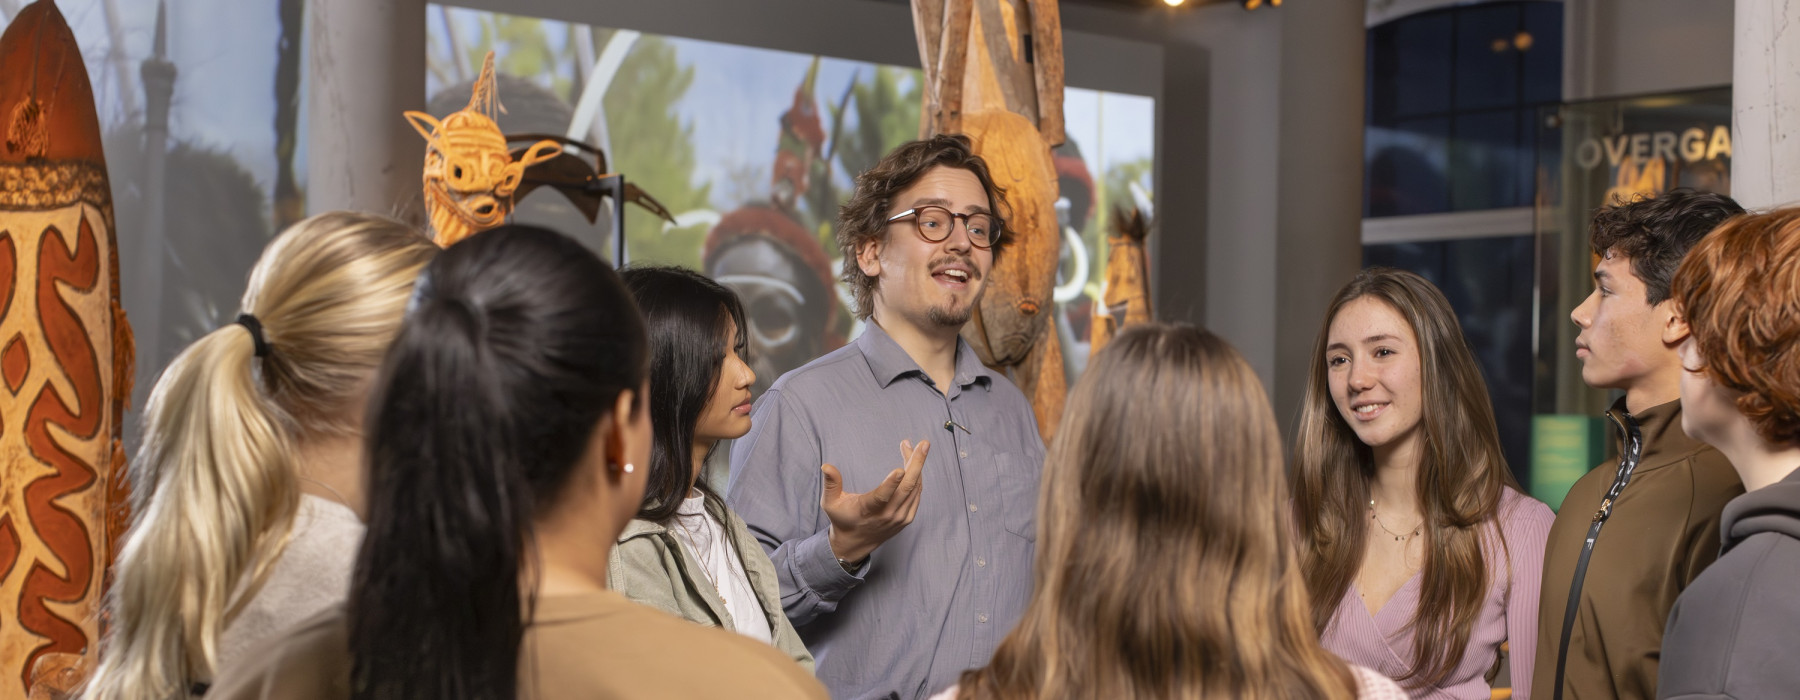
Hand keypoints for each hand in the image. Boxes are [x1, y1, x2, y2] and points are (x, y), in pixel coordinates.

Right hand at [821, 439, 928, 563]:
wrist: (855, 543)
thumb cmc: (842, 518)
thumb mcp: (830, 503)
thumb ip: (831, 483)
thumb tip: (826, 466)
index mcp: (868, 510)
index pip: (882, 497)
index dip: (891, 483)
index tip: (900, 468)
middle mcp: (887, 515)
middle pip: (906, 488)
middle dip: (917, 463)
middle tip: (924, 444)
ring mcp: (899, 517)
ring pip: (914, 488)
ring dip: (917, 466)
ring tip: (916, 447)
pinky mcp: (907, 518)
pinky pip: (917, 494)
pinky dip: (918, 478)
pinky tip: (914, 463)